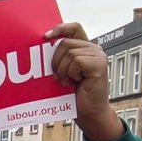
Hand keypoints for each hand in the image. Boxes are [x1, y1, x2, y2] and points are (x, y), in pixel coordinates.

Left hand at [46, 22, 122, 140]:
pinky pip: (76, 61)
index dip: (60, 28)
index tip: (45, 36)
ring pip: (69, 53)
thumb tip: (41, 47)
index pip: (74, 28)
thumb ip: (57, 58)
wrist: (86, 112)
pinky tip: (77, 82)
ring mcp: (98, 56)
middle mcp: (93, 49)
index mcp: (83, 48)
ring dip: (62, 70)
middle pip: (64, 43)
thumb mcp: (61, 73)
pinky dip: (71, 73)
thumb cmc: (72, 95)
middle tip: (58, 77)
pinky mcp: (99, 64)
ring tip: (69, 81)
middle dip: (55, 61)